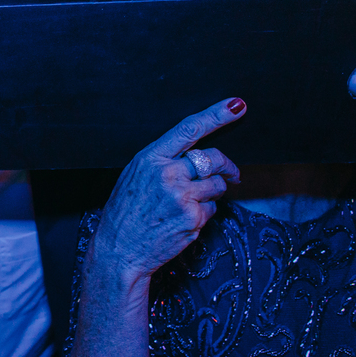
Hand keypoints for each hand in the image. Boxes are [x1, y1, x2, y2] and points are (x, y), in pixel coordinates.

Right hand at [92, 98, 245, 281]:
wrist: (119, 250)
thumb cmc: (125, 212)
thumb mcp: (135, 175)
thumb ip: (163, 161)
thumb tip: (196, 156)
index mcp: (150, 158)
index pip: (189, 129)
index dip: (216, 115)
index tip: (236, 106)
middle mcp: (167, 174)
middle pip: (213, 158)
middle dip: (227, 165)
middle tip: (232, 173)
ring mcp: (182, 196)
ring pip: (217, 185)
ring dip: (212, 193)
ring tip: (189, 204)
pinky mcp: (193, 218)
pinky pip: (212, 209)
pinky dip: (204, 214)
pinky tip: (184, 220)